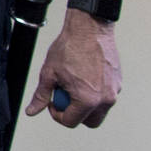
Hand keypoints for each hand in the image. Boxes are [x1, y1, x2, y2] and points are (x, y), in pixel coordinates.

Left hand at [25, 9, 121, 127]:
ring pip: (99, 110)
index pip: (71, 122)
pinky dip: (94, 93)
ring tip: (73, 83)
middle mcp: (105, 99)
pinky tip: (83, 76)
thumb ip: (41, 95)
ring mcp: (115, 91)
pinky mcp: (118, 82)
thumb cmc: (69, 48)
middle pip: (89, 121)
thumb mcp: (49, 73)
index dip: (56, 114)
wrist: (89, 29)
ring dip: (85, 104)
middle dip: (74, 114)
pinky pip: (105, 96)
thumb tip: (32, 111)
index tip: (52, 102)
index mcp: (87, 100)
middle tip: (63, 96)